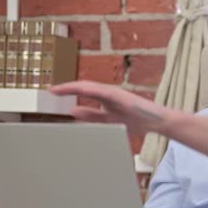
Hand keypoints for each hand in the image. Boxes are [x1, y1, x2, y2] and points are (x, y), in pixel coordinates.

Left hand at [50, 81, 169, 134]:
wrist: (156, 121)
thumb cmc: (136, 120)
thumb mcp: (108, 120)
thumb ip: (92, 115)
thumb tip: (73, 111)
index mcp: (104, 97)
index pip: (82, 91)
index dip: (67, 91)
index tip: (52, 92)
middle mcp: (107, 92)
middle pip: (83, 86)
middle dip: (66, 88)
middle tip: (50, 90)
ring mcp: (114, 93)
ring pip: (90, 87)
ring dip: (74, 87)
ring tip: (59, 89)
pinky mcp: (121, 96)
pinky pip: (103, 92)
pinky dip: (91, 89)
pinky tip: (80, 89)